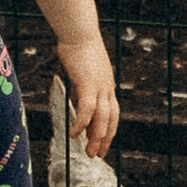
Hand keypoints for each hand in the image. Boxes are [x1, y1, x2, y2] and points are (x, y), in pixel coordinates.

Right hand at [57, 29, 118, 156]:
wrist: (79, 31)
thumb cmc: (78, 48)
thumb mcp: (82, 74)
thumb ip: (82, 90)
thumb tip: (79, 104)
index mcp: (107, 86)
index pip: (112, 114)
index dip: (108, 130)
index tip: (102, 144)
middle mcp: (107, 88)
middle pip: (110, 119)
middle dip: (104, 139)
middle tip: (97, 155)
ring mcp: (100, 86)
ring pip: (102, 118)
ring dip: (96, 138)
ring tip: (89, 152)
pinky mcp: (88, 84)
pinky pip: (87, 109)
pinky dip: (81, 124)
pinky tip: (74, 134)